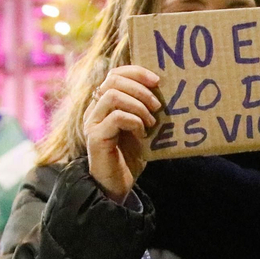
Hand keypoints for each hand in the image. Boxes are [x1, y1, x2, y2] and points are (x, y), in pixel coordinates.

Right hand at [83, 65, 162, 201]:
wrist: (116, 186)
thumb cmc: (129, 157)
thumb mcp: (141, 128)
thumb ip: (145, 109)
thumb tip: (166, 91)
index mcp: (105, 103)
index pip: (115, 74)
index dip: (136, 72)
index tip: (157, 81)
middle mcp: (95, 109)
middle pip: (113, 80)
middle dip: (140, 88)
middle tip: (157, 105)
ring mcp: (93, 121)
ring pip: (112, 95)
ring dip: (138, 105)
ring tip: (151, 122)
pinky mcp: (95, 136)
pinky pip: (116, 117)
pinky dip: (134, 121)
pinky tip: (142, 134)